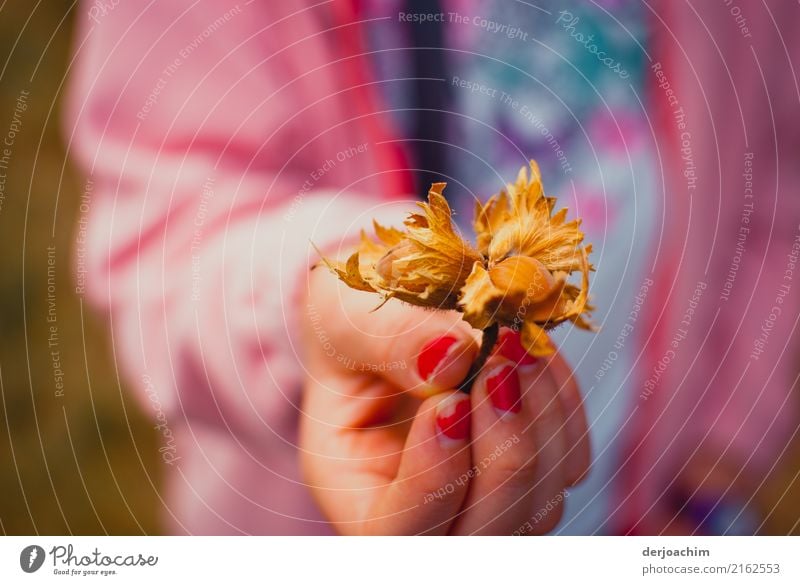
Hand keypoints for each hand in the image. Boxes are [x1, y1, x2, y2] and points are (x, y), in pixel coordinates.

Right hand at [299, 267, 590, 534]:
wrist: (386, 302)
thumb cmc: (347, 317)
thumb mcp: (342, 313)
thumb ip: (389, 338)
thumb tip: (454, 357)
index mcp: (355, 487)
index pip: (397, 531)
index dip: (435, 478)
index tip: (450, 399)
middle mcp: (423, 507)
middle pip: (482, 534)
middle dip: (505, 455)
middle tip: (498, 367)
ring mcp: (483, 492)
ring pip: (539, 507)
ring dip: (541, 422)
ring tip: (513, 345)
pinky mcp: (528, 465)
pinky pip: (569, 462)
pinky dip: (562, 407)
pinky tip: (529, 355)